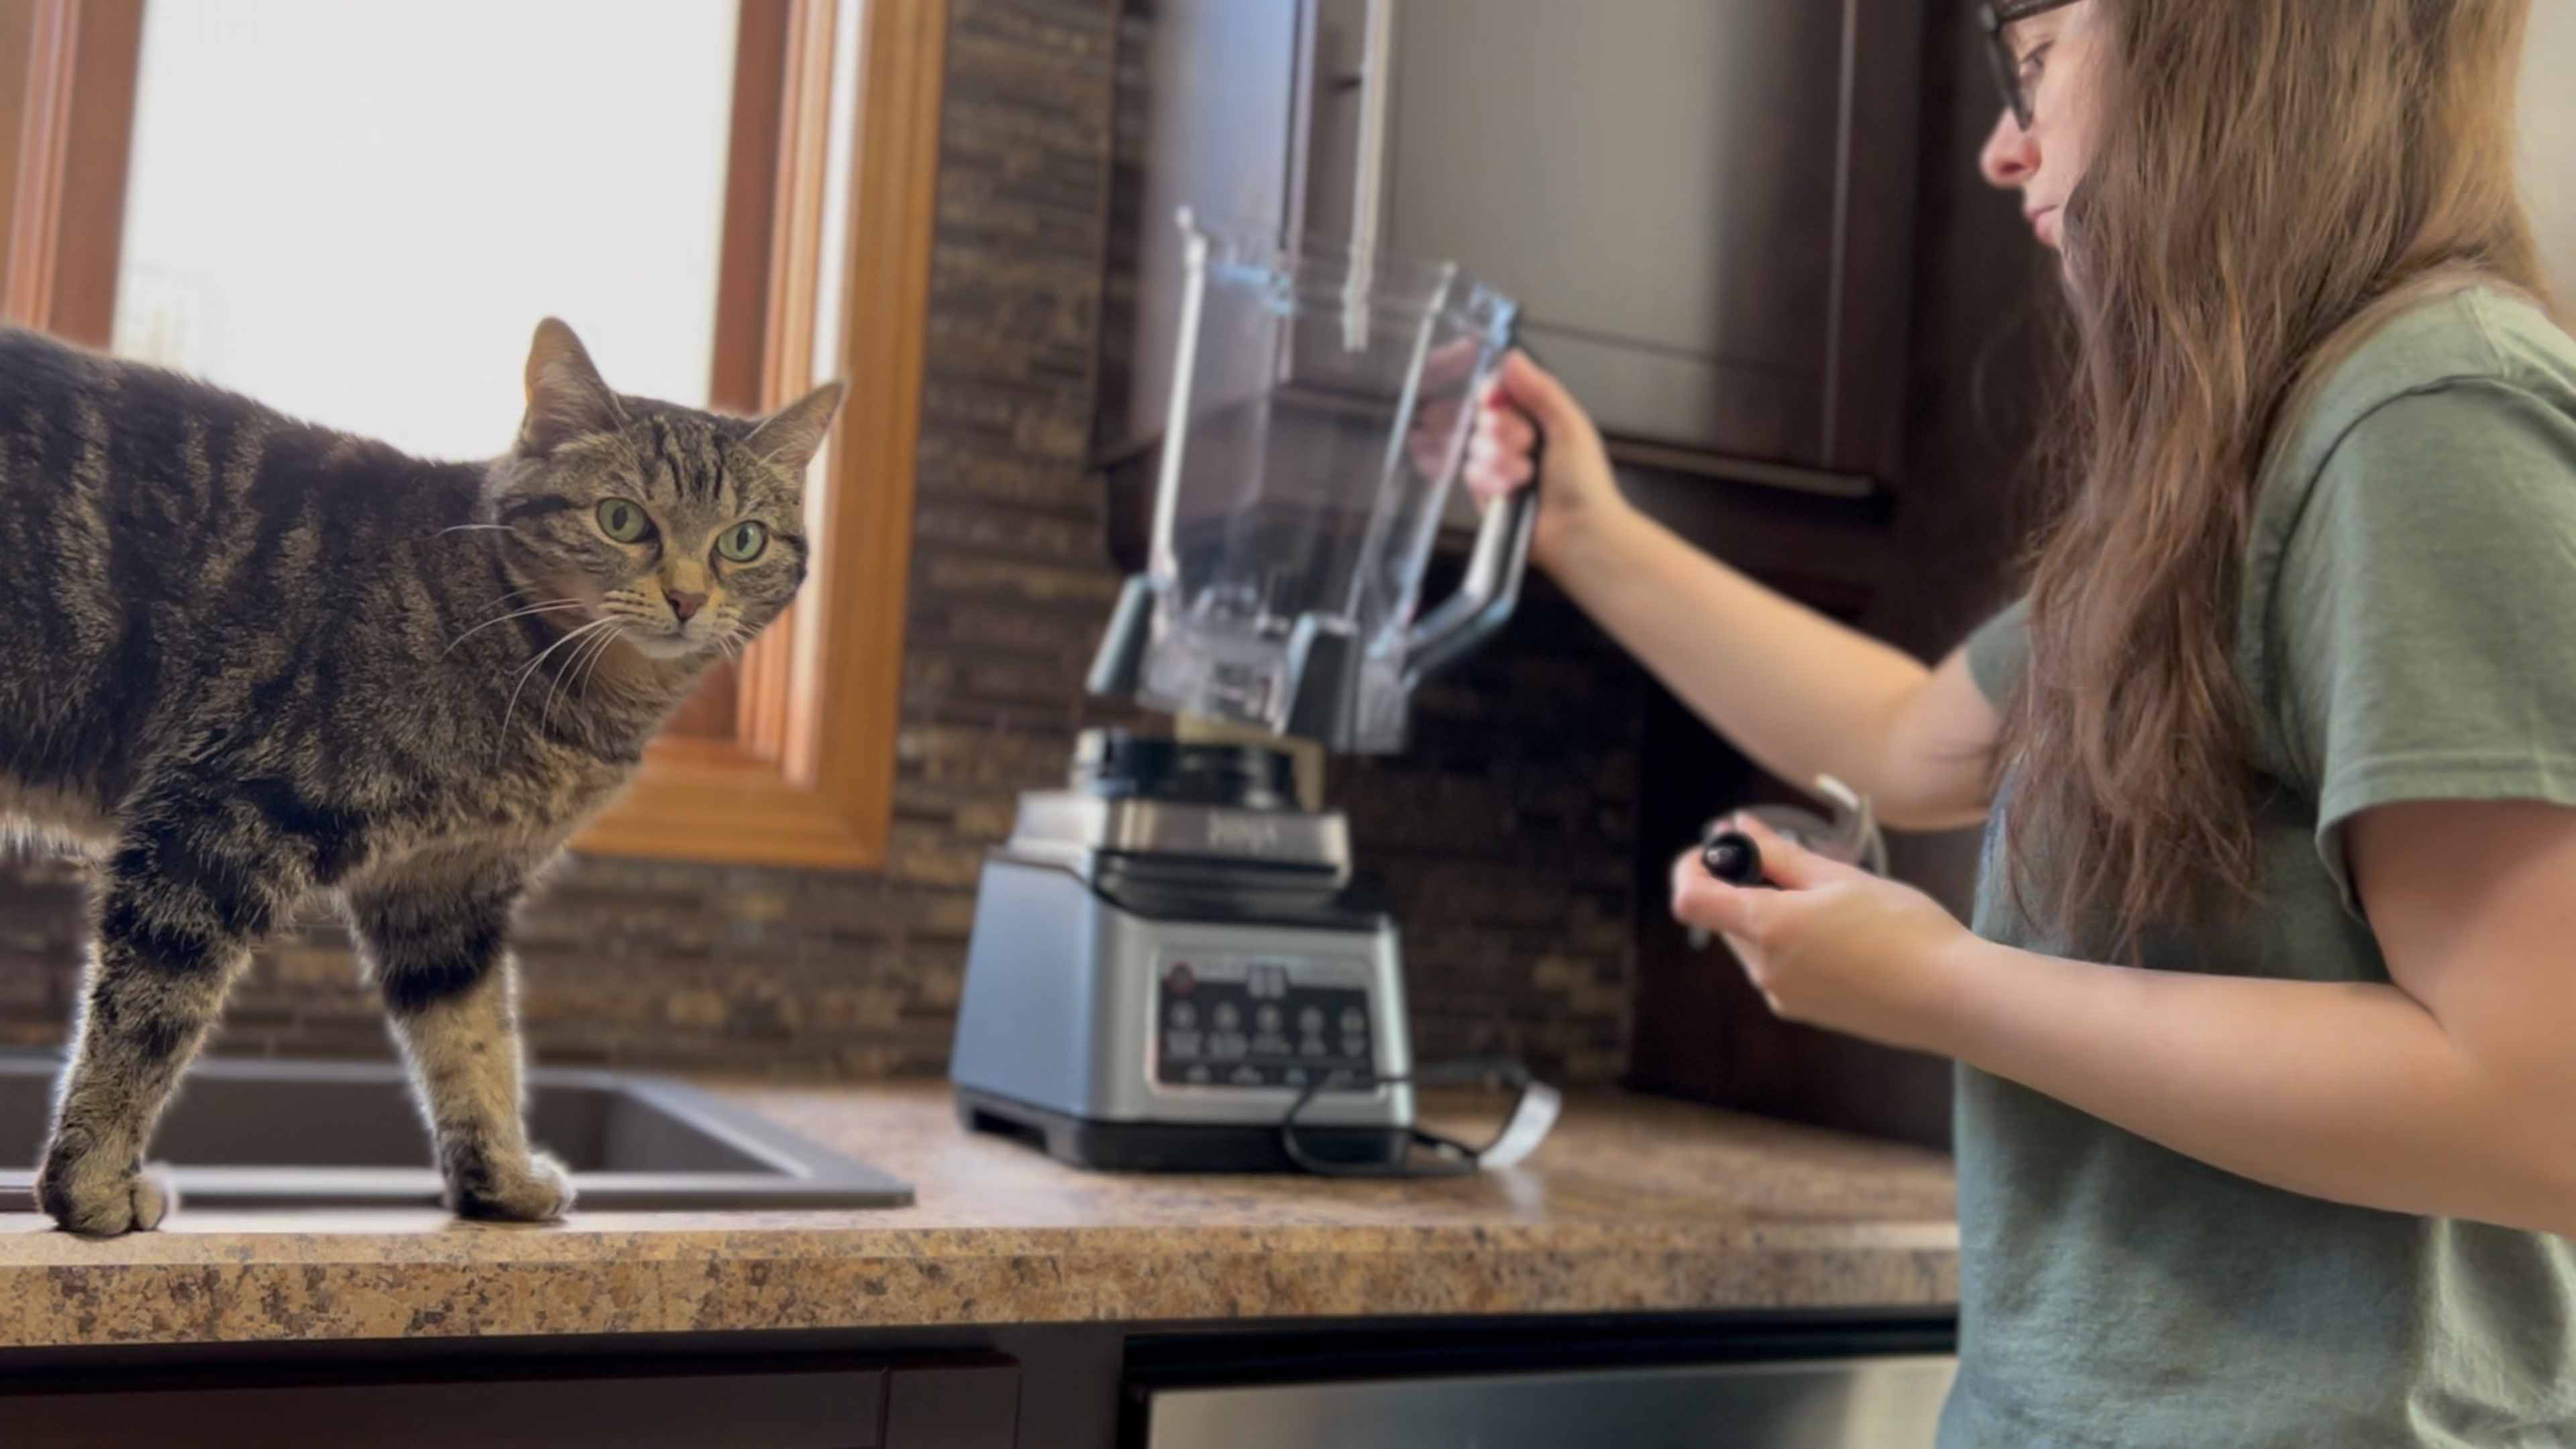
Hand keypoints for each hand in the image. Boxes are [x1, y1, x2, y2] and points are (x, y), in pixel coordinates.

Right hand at [1462, 351, 1628, 573]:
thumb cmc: (1586, 483)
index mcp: (1538, 418)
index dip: (1492, 394)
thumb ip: (1541, 389)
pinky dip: (1493, 481)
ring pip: (1475, 446)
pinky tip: (1513, 490)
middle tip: (1529, 445)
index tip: (1493, 399)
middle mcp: (1516, 440)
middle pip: (1484, 417)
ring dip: (1501, 460)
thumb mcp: (1569, 425)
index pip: (1500, 391)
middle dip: (1504, 431)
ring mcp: (1499, 467)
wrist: (1580, 532)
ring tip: (1527, 475)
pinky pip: (1471, 475)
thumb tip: (1513, 357)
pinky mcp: (1487, 494)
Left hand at [1670, 816, 1975, 1055]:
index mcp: (1768, 928)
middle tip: (1793, 865)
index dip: (1692, 867)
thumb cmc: (1905, 929)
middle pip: (1722, 918)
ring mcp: (1782, 996)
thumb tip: (1738, 829)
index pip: (1690, 898)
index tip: (1720, 849)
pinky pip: (1777, 968)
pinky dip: (1791, 944)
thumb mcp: (1839, 877)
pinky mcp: (1803, 1012)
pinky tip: (1842, 937)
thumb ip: (1779, 854)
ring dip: (1771, 915)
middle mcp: (1764, 969)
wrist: (1953, 998)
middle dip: (1744, 887)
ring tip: (1831, 903)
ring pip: (1751, 943)